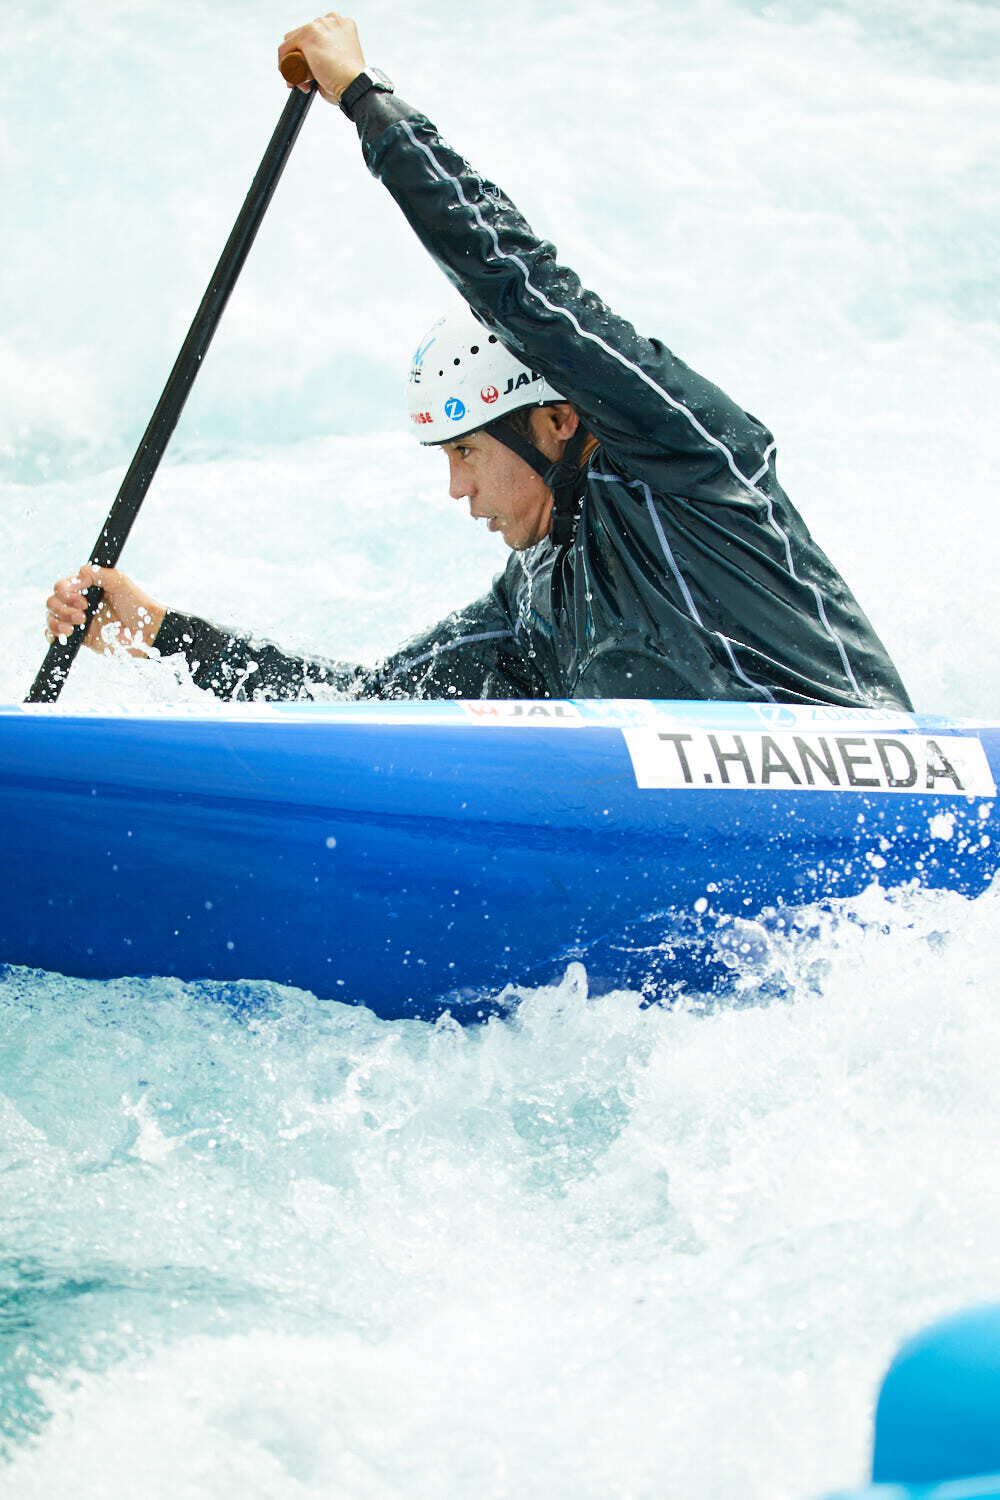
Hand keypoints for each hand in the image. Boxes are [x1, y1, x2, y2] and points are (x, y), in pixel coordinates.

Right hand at [46, 564, 165, 658]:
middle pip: (52, 602)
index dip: (65, 593)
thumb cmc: (137, 604)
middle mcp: (78, 604)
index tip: (83, 601)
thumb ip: (98, 574)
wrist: (147, 630)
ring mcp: (77, 621)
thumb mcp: (119, 581)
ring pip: (51, 618)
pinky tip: (66, 634)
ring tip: (79, 624)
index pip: (61, 587)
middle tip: (83, 615)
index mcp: (86, 588)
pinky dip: (53, 634)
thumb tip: (78, 574)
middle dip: (63, 608)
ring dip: (58, 621)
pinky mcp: (80, 638)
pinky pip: (55, 636)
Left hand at [278, 13, 365, 104]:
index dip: (310, 55)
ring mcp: (318, 25)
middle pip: (303, 36)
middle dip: (300, 59)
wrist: (354, 84)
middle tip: (304, 80)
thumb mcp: (342, 62)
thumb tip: (313, 68)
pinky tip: (290, 78)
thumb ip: (331, 57)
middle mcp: (331, 19)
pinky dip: (283, 64)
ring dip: (291, 62)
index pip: (316, 34)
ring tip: (299, 82)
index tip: (310, 74)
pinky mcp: (307, 34)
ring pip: (292, 42)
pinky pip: (285, 49)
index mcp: (342, 25)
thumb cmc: (350, 82)